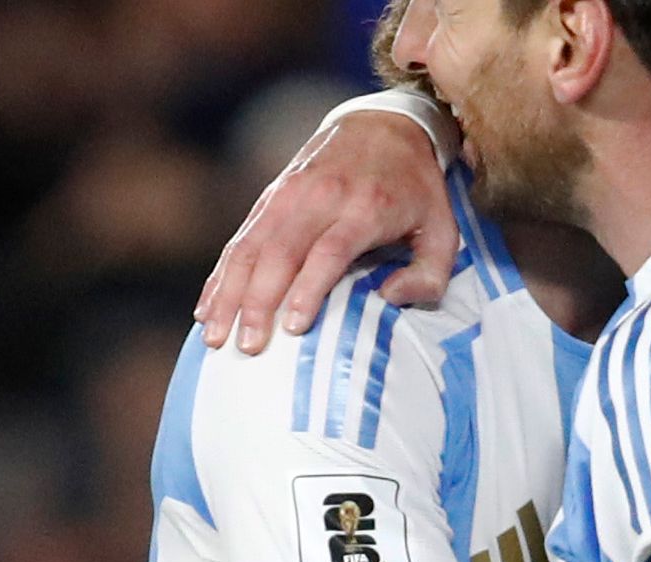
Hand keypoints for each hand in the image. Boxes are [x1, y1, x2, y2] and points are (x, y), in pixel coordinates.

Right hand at [196, 107, 455, 354]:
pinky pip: (240, 238)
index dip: (307, 290)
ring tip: (214, 336)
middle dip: (259, 303)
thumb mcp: (444, 229)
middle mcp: (321, 198)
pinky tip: (207, 308)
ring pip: (250, 246)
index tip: (291, 328)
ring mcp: (290, 194)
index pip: (328, 252)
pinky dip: (221, 275)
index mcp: (364, 208)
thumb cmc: (416, 190)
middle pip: (280, 252)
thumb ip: (429, 274)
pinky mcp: (271, 195)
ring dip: (229, 293)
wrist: (385, 124)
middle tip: (247, 347)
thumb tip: (389, 298)